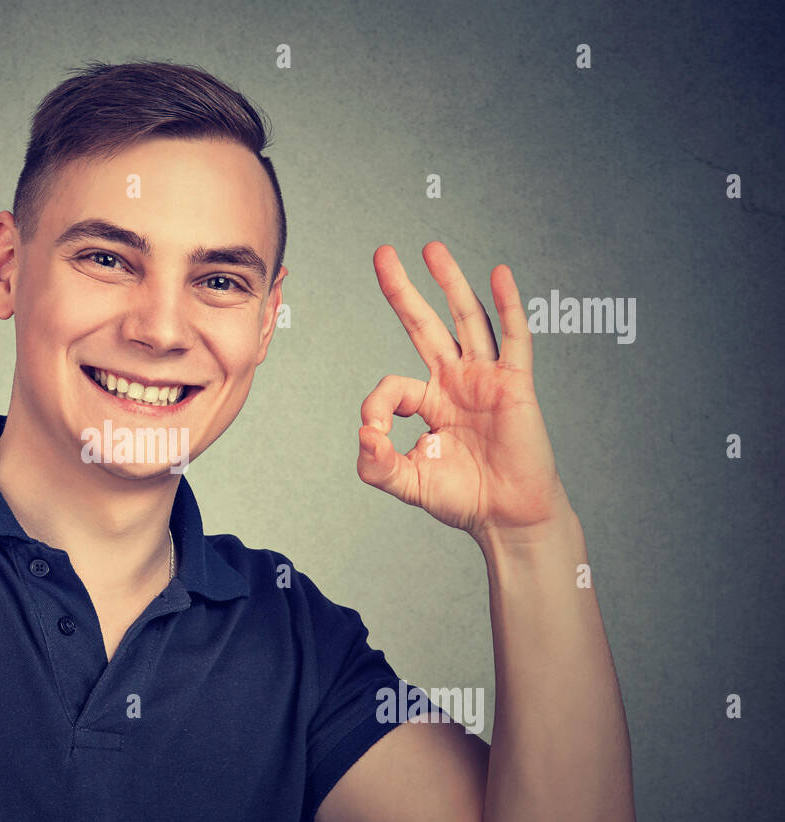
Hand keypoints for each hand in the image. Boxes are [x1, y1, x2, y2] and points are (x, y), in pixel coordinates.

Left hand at [358, 242, 568, 540]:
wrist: (507, 517)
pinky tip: (498, 274)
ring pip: (466, 320)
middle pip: (425, 325)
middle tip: (382, 253)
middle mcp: (454, 382)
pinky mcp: (515, 384)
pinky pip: (513, 338)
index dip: (377, 407)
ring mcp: (485, 379)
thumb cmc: (462, 498)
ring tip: (431, 248)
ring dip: (449, 282)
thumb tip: (363, 433)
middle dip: (403, 290)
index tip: (376, 437)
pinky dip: (507, 305)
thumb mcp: (406, 484)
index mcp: (428, 402)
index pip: (392, 385)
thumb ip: (376, 465)